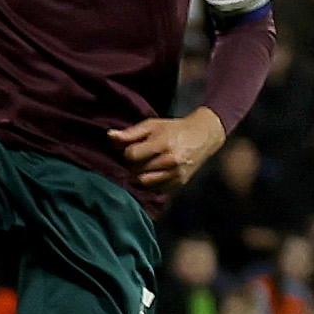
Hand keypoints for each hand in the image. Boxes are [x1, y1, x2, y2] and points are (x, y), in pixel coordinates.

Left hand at [110, 107, 227, 196]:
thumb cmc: (174, 129)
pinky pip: (157, 189)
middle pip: (136, 170)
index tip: (134, 149)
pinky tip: (154, 173)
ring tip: (145, 166)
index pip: (131, 155)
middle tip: (140, 157)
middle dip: (134, 164)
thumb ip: (131, 132)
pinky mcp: (180, 182)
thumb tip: (110, 135)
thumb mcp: (153, 125)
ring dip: (140, 175)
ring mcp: (176, 173)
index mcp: (162, 144)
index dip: (128, 152)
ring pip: (145, 182)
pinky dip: (152, 183)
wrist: (203, 136)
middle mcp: (170, 160)